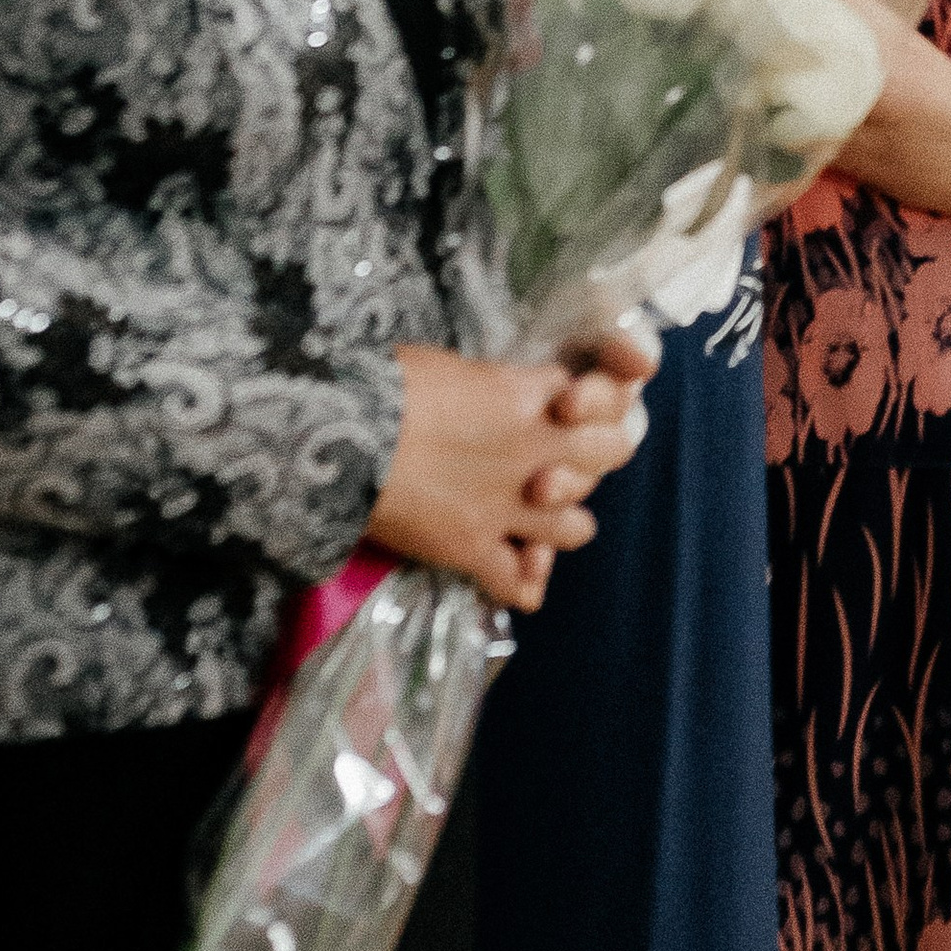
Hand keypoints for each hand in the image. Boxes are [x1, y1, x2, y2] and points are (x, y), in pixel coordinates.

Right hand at [367, 343, 649, 612]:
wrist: (340, 433)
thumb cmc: (388, 383)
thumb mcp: (455, 367)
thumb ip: (500, 386)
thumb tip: (505, 394)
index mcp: (532, 395)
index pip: (604, 398)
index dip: (597, 408)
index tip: (579, 413)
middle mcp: (537, 450)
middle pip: (610, 455)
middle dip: (593, 460)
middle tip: (562, 465)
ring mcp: (510, 505)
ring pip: (579, 528)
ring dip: (561, 526)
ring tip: (536, 524)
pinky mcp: (474, 550)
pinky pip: (521, 584)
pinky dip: (521, 584)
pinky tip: (512, 575)